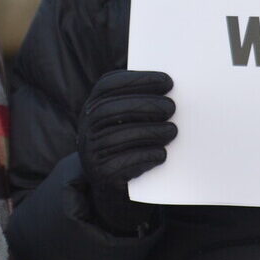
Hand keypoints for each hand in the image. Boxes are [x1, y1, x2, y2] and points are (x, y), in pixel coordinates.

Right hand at [78, 70, 175, 233]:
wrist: (109, 180)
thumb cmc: (125, 140)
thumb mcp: (125, 117)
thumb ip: (139, 100)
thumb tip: (169, 86)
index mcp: (93, 105)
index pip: (108, 85)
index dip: (138, 79)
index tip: (167, 81)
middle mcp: (86, 127)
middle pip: (110, 109)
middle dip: (144, 105)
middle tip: (172, 107)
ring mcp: (90, 151)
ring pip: (116, 137)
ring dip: (149, 132)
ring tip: (172, 130)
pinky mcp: (101, 174)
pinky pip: (123, 163)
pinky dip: (145, 157)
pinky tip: (162, 154)